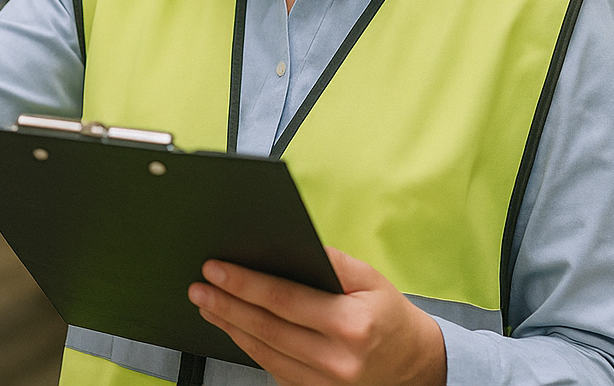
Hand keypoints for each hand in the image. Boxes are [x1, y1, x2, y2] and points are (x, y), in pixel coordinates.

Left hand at [188, 249, 445, 385]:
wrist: (414, 366)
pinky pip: (273, 368)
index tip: (216, 269)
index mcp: (351, 324)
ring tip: (207, 304)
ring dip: (230, 326)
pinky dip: (248, 347)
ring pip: (264, 352)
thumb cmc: (389, 316)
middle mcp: (336, 359)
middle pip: (267, 328)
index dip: (246, 284)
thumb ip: (333, 261)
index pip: (285, 300)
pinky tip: (232, 328)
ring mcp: (324, 383)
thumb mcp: (371, 279)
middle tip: (199, 287)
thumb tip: (293, 243)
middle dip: (227, 304)